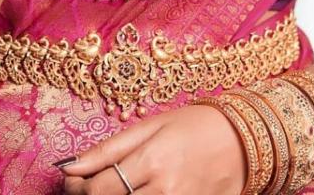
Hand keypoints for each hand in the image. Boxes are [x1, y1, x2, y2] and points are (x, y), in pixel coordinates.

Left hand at [59, 103, 247, 194]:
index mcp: (152, 161)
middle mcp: (165, 191)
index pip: (99, 189)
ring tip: (115, 189)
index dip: (77, 189)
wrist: (242, 140)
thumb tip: (70, 167)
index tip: (72, 182)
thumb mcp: (151, 125)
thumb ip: (109, 149)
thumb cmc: (194, 126)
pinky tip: (139, 193)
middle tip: (86, 189)